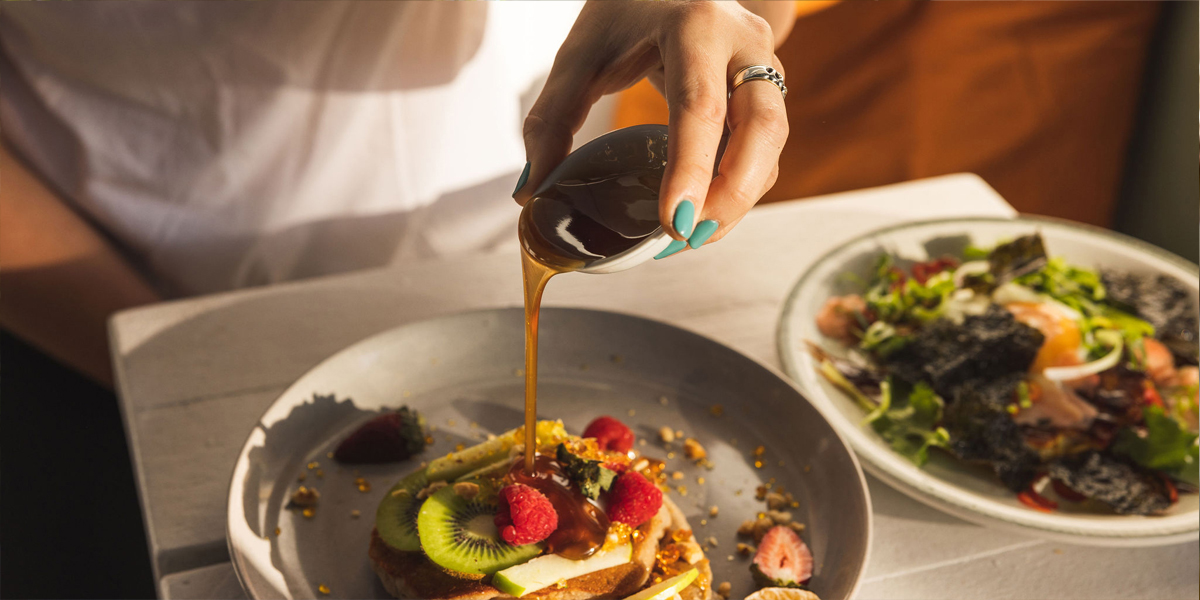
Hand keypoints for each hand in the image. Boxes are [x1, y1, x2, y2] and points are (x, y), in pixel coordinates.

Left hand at [514, 0, 788, 255]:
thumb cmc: (624, 12)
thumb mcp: (580, 55)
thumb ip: (551, 120)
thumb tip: (531, 192)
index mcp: (695, 25)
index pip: (699, 106)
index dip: (690, 169)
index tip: (673, 221)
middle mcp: (743, 42)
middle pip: (761, 127)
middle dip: (731, 194)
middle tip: (687, 237)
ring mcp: (765, 64)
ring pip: (772, 143)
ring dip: (738, 198)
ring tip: (691, 236)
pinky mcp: (769, 89)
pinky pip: (766, 147)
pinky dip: (739, 187)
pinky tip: (703, 214)